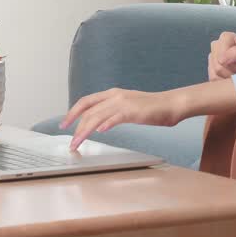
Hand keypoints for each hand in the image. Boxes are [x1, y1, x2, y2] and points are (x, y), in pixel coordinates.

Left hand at [59, 88, 180, 150]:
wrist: (171, 104)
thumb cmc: (152, 108)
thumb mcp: (127, 107)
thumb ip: (112, 113)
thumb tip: (99, 124)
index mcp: (113, 93)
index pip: (86, 101)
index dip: (73, 112)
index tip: (64, 123)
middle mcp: (115, 96)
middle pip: (88, 110)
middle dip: (75, 126)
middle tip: (70, 141)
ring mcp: (123, 102)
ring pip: (96, 116)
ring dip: (84, 131)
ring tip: (78, 143)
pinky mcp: (132, 111)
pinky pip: (114, 118)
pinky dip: (105, 124)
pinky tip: (99, 132)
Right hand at [208, 32, 235, 80]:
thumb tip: (221, 59)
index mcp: (226, 37)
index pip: (221, 58)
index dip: (234, 66)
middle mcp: (217, 45)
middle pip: (217, 66)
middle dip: (231, 73)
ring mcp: (213, 57)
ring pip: (214, 74)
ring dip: (229, 78)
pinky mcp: (212, 68)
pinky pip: (213, 80)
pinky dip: (225, 82)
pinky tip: (234, 77)